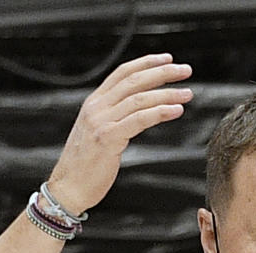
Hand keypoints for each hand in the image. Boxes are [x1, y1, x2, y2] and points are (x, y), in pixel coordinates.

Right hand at [46, 53, 193, 213]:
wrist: (68, 188)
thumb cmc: (86, 165)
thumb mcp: (97, 133)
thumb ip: (113, 117)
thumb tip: (136, 110)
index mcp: (94, 103)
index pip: (122, 73)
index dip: (146, 63)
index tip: (168, 60)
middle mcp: (96, 108)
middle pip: (134, 81)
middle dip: (163, 73)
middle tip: (186, 70)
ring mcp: (101, 121)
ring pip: (139, 99)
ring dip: (167, 94)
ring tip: (187, 93)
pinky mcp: (108, 138)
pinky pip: (139, 120)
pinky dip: (160, 112)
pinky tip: (176, 110)